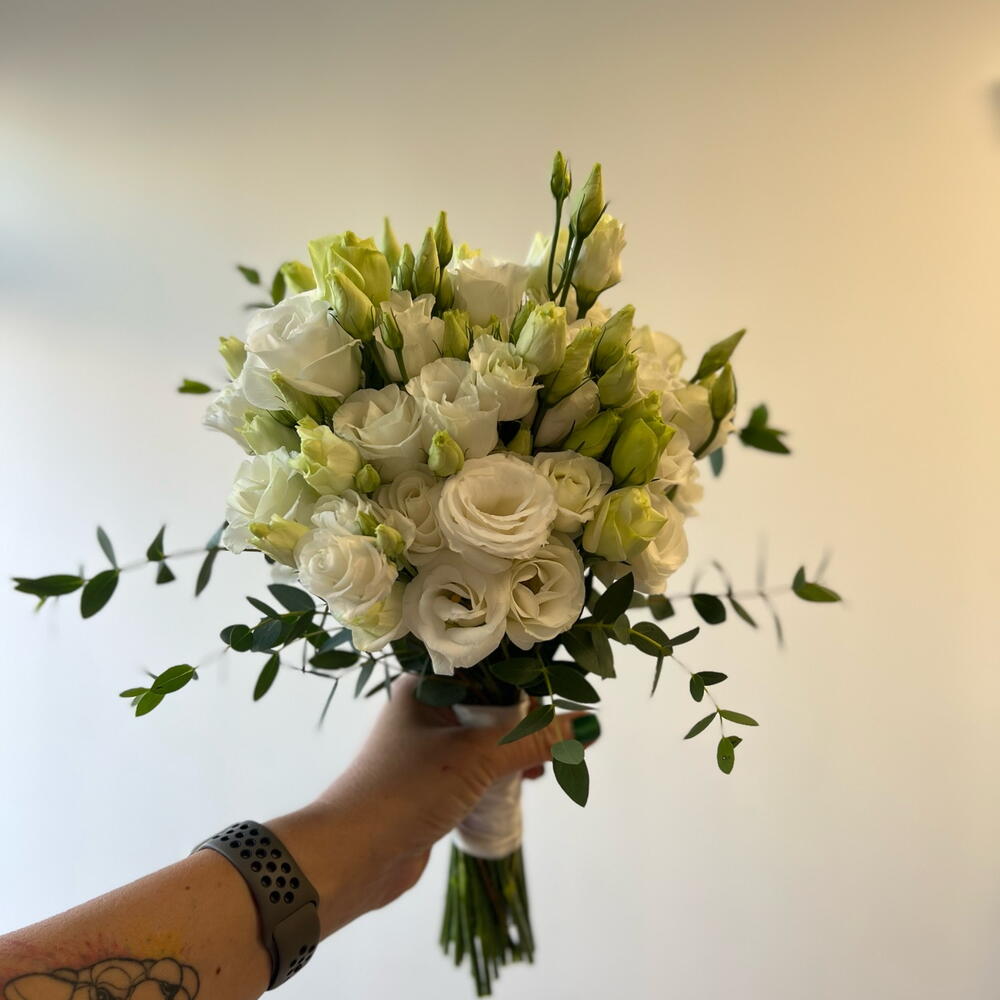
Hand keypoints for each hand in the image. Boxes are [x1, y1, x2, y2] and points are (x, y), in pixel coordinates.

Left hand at [274, 676, 598, 936]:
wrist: (351, 857)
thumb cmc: (406, 789)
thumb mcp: (478, 758)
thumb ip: (535, 739)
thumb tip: (590, 725)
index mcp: (424, 683)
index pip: (487, 667)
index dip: (525, 681)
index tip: (560, 697)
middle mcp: (423, 708)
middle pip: (490, 703)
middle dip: (526, 722)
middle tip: (557, 741)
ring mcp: (425, 748)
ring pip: (484, 738)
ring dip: (515, 750)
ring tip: (543, 768)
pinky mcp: (429, 783)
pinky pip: (475, 767)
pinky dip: (499, 773)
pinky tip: (520, 784)